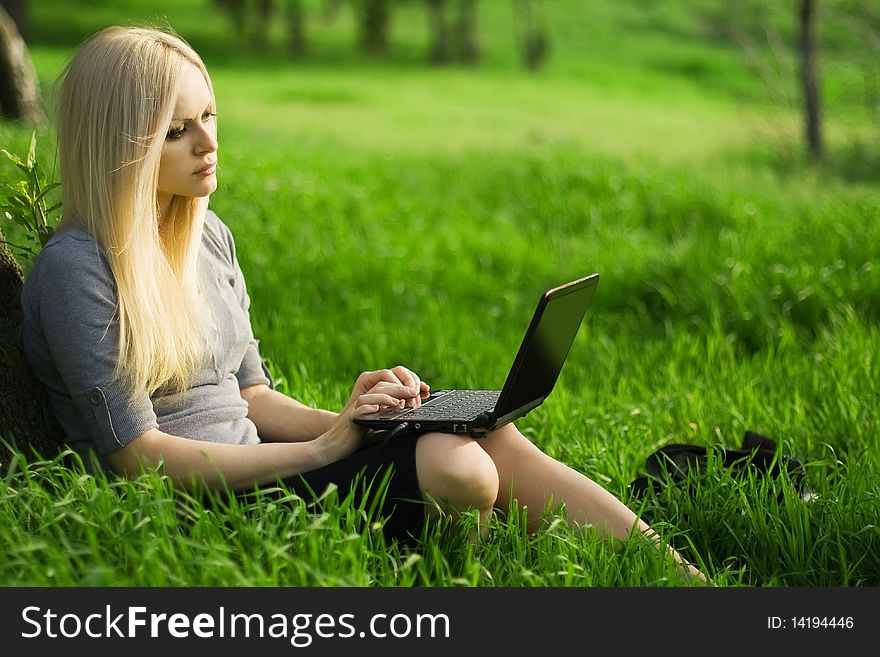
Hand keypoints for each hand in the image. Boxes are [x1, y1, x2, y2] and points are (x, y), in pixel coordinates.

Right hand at [313, 367, 430, 465]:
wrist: (332, 449)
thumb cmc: (354, 439)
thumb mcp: (375, 426)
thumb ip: (388, 418)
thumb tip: (409, 414)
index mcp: (371, 402)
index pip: (388, 387)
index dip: (403, 387)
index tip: (418, 392)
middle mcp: (364, 402)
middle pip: (383, 386)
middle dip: (400, 388)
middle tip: (415, 391)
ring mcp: (357, 409)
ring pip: (374, 393)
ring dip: (390, 394)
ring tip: (404, 398)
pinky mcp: (351, 418)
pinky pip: (362, 407)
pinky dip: (373, 405)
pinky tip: (383, 407)